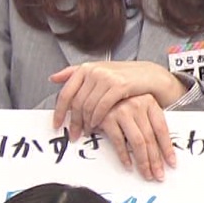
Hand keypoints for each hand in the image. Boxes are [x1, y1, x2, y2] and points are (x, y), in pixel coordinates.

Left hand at [50, 61, 183, 138]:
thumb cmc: (125, 76)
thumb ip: (75, 73)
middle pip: (76, 102)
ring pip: (88, 106)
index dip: (59, 111)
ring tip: (87, 131)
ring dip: (86, 122)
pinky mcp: (119, 85)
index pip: (66, 93)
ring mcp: (107, 77)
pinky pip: (102, 106)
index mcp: (86, 68)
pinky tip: (98, 124)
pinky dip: (98, 118)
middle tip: (74, 133)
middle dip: (74, 121)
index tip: (57, 124)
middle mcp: (95, 71)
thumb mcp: (98, 72)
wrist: (150, 74)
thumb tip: (53, 78)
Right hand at [94, 94, 176, 181]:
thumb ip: (148, 123)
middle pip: (151, 139)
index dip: (168, 149)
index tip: (171, 163)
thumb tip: (162, 150)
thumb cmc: (121, 102)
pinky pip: (118, 142)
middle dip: (156, 160)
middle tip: (158, 175)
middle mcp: (138, 106)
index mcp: (150, 103)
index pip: (162, 130)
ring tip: (147, 174)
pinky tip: (129, 165)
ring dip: (143, 161)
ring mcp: (122, 112)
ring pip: (138, 142)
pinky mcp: (107, 119)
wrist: (98, 90)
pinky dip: (124, 156)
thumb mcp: (139, 108)